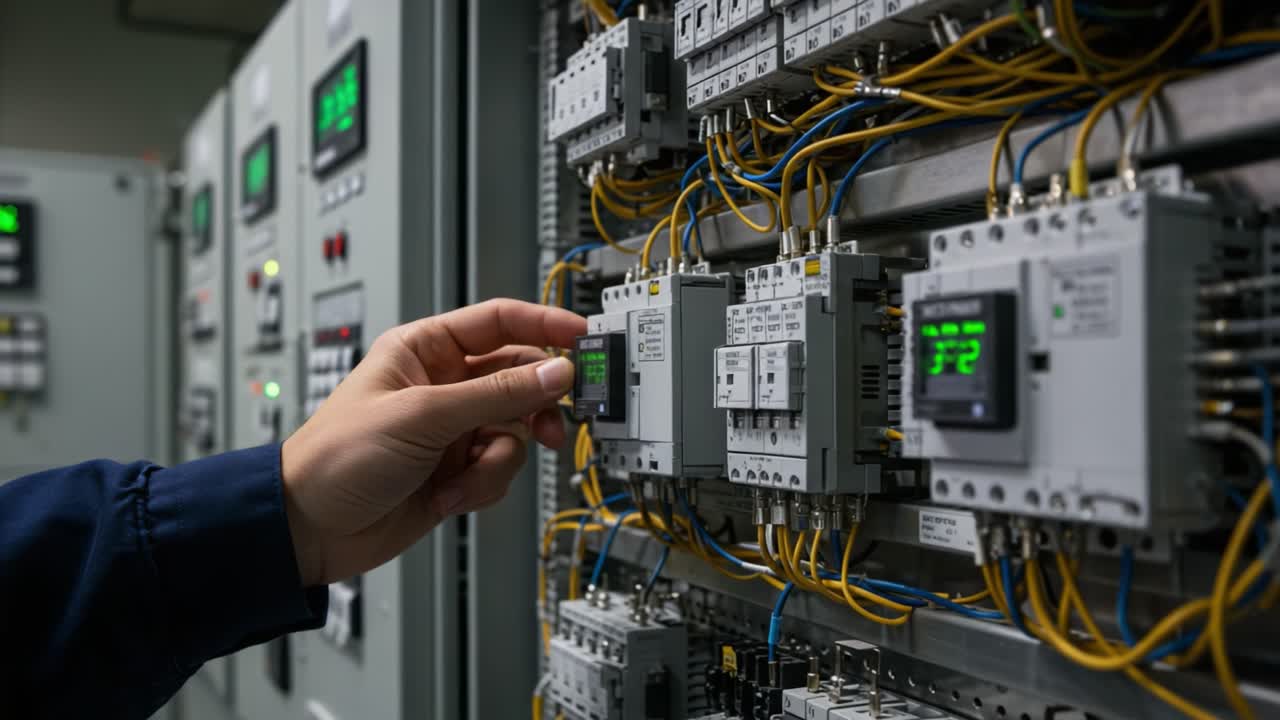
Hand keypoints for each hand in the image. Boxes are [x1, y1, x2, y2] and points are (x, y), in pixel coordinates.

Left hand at [281, 299, 585, 585]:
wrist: (309, 530)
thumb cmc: (338, 458)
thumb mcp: (423, 416)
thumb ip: (497, 394)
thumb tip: (555, 373)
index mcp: (426, 350)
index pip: (499, 322)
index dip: (544, 326)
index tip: (582, 338)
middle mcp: (444, 385)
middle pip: (519, 379)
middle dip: (533, 407)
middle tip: (550, 425)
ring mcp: (453, 429)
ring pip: (515, 432)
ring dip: (498, 460)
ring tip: (468, 476)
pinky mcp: (458, 470)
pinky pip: (500, 469)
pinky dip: (483, 486)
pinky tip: (448, 496)